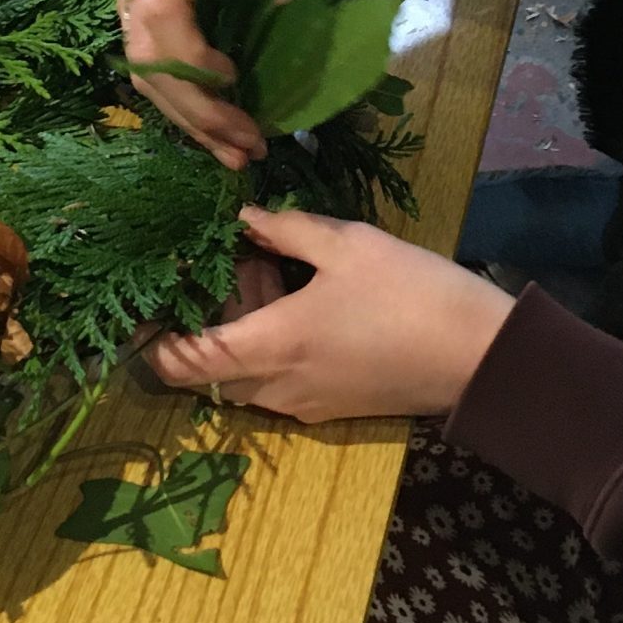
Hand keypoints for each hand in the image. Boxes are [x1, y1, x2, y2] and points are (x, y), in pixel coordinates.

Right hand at [113, 0, 290, 169]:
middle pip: (149, 54)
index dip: (193, 61)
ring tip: (234, 154)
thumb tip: (282, 99)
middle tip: (246, 150)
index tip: (236, 82)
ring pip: (142, 69)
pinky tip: (212, 130)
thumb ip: (278, 23)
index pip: (164, 12)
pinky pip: (146, 62)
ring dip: (189, 119)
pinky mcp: (128, 1)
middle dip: (199, 112)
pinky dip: (180, 101)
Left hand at [144, 205, 511, 421]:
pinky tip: (294, 299)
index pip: (185, 363)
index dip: (154, 342)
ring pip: (244, 377)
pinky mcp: (331, 406)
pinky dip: (268, 347)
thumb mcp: (347, 244)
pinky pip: (276, 382)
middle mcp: (278, 386)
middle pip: (210, 371)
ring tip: (262, 272)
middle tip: (211, 271)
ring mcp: (305, 403)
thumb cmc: (410, 293)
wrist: (480, 356)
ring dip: (238, 333)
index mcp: (272, 346)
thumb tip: (240, 216)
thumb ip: (285, 229)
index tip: (142, 307)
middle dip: (201, 324)